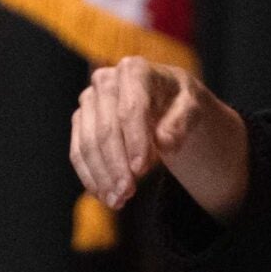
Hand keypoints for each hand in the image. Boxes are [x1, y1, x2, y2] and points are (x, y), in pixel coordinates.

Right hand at [71, 55, 247, 216]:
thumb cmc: (179, 102)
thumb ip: (181, 121)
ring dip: (101, 176)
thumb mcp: (192, 107)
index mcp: (135, 70)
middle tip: (128, 193)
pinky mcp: (81, 121)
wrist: (164, 101)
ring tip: (117, 201)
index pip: (130, 108)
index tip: (141, 169)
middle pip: (106, 128)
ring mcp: (89, 100)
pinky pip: (78, 151)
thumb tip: (164, 141)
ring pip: (87, 142)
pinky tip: (103, 195)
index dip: (135, 140)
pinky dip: (89, 175)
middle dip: (116, 165)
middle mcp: (105, 80)